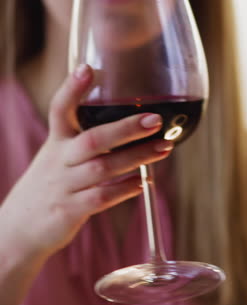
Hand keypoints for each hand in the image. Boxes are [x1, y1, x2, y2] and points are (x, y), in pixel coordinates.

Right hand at [0, 65, 172, 259]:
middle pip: (92, 139)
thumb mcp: (54, 161)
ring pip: (103, 168)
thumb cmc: (46, 190)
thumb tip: (124, 134)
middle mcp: (58, 162)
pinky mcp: (70, 211)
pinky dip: (125, 190)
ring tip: (163, 148)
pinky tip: (144, 182)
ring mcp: (64, 187)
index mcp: (54, 145)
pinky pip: (102, 198)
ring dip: (137, 158)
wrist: (19, 230)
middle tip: (155, 120)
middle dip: (126, 128)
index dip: (72, 90)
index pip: (59, 110)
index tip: (88, 69)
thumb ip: (80, 147)